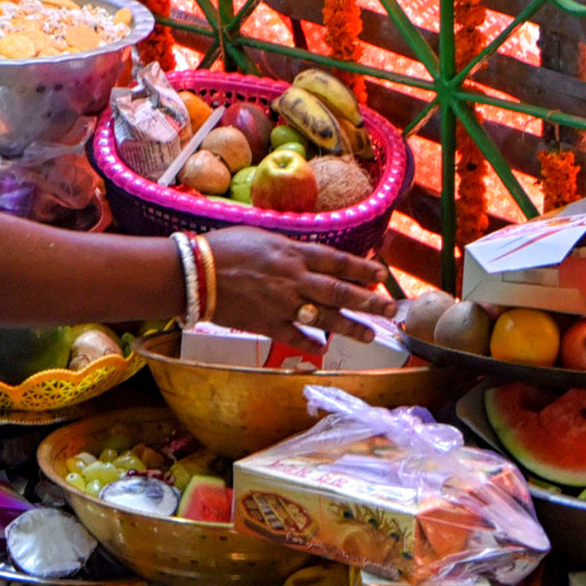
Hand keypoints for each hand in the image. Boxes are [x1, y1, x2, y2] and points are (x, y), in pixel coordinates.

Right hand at [202, 227, 391, 333]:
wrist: (195, 272)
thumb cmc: (225, 248)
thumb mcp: (263, 236)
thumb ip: (290, 248)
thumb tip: (311, 255)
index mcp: (293, 253)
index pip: (338, 261)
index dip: (363, 268)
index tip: (383, 275)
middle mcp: (294, 279)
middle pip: (340, 291)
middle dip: (369, 301)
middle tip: (391, 309)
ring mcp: (282, 303)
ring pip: (325, 318)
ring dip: (351, 327)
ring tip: (371, 335)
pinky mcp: (267, 324)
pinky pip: (295, 337)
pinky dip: (311, 345)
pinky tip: (322, 349)